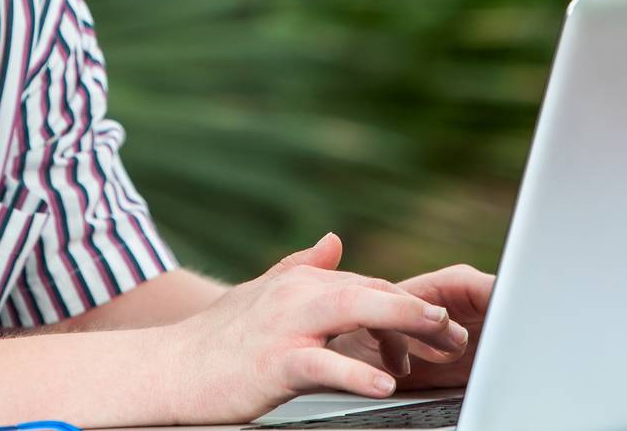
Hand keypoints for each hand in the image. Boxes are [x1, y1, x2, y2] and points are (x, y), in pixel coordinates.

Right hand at [160, 233, 467, 423]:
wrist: (171, 368)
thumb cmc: (218, 338)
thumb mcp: (264, 294)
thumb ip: (302, 267)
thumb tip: (334, 241)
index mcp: (301, 282)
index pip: (368, 285)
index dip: (406, 306)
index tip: (437, 328)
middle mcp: (297, 295)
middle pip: (370, 290)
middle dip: (418, 309)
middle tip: (455, 332)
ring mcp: (286, 327)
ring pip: (352, 310)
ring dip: (401, 319)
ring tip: (437, 334)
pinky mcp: (275, 363)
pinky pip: (322, 364)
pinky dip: (354, 372)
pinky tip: (383, 384)